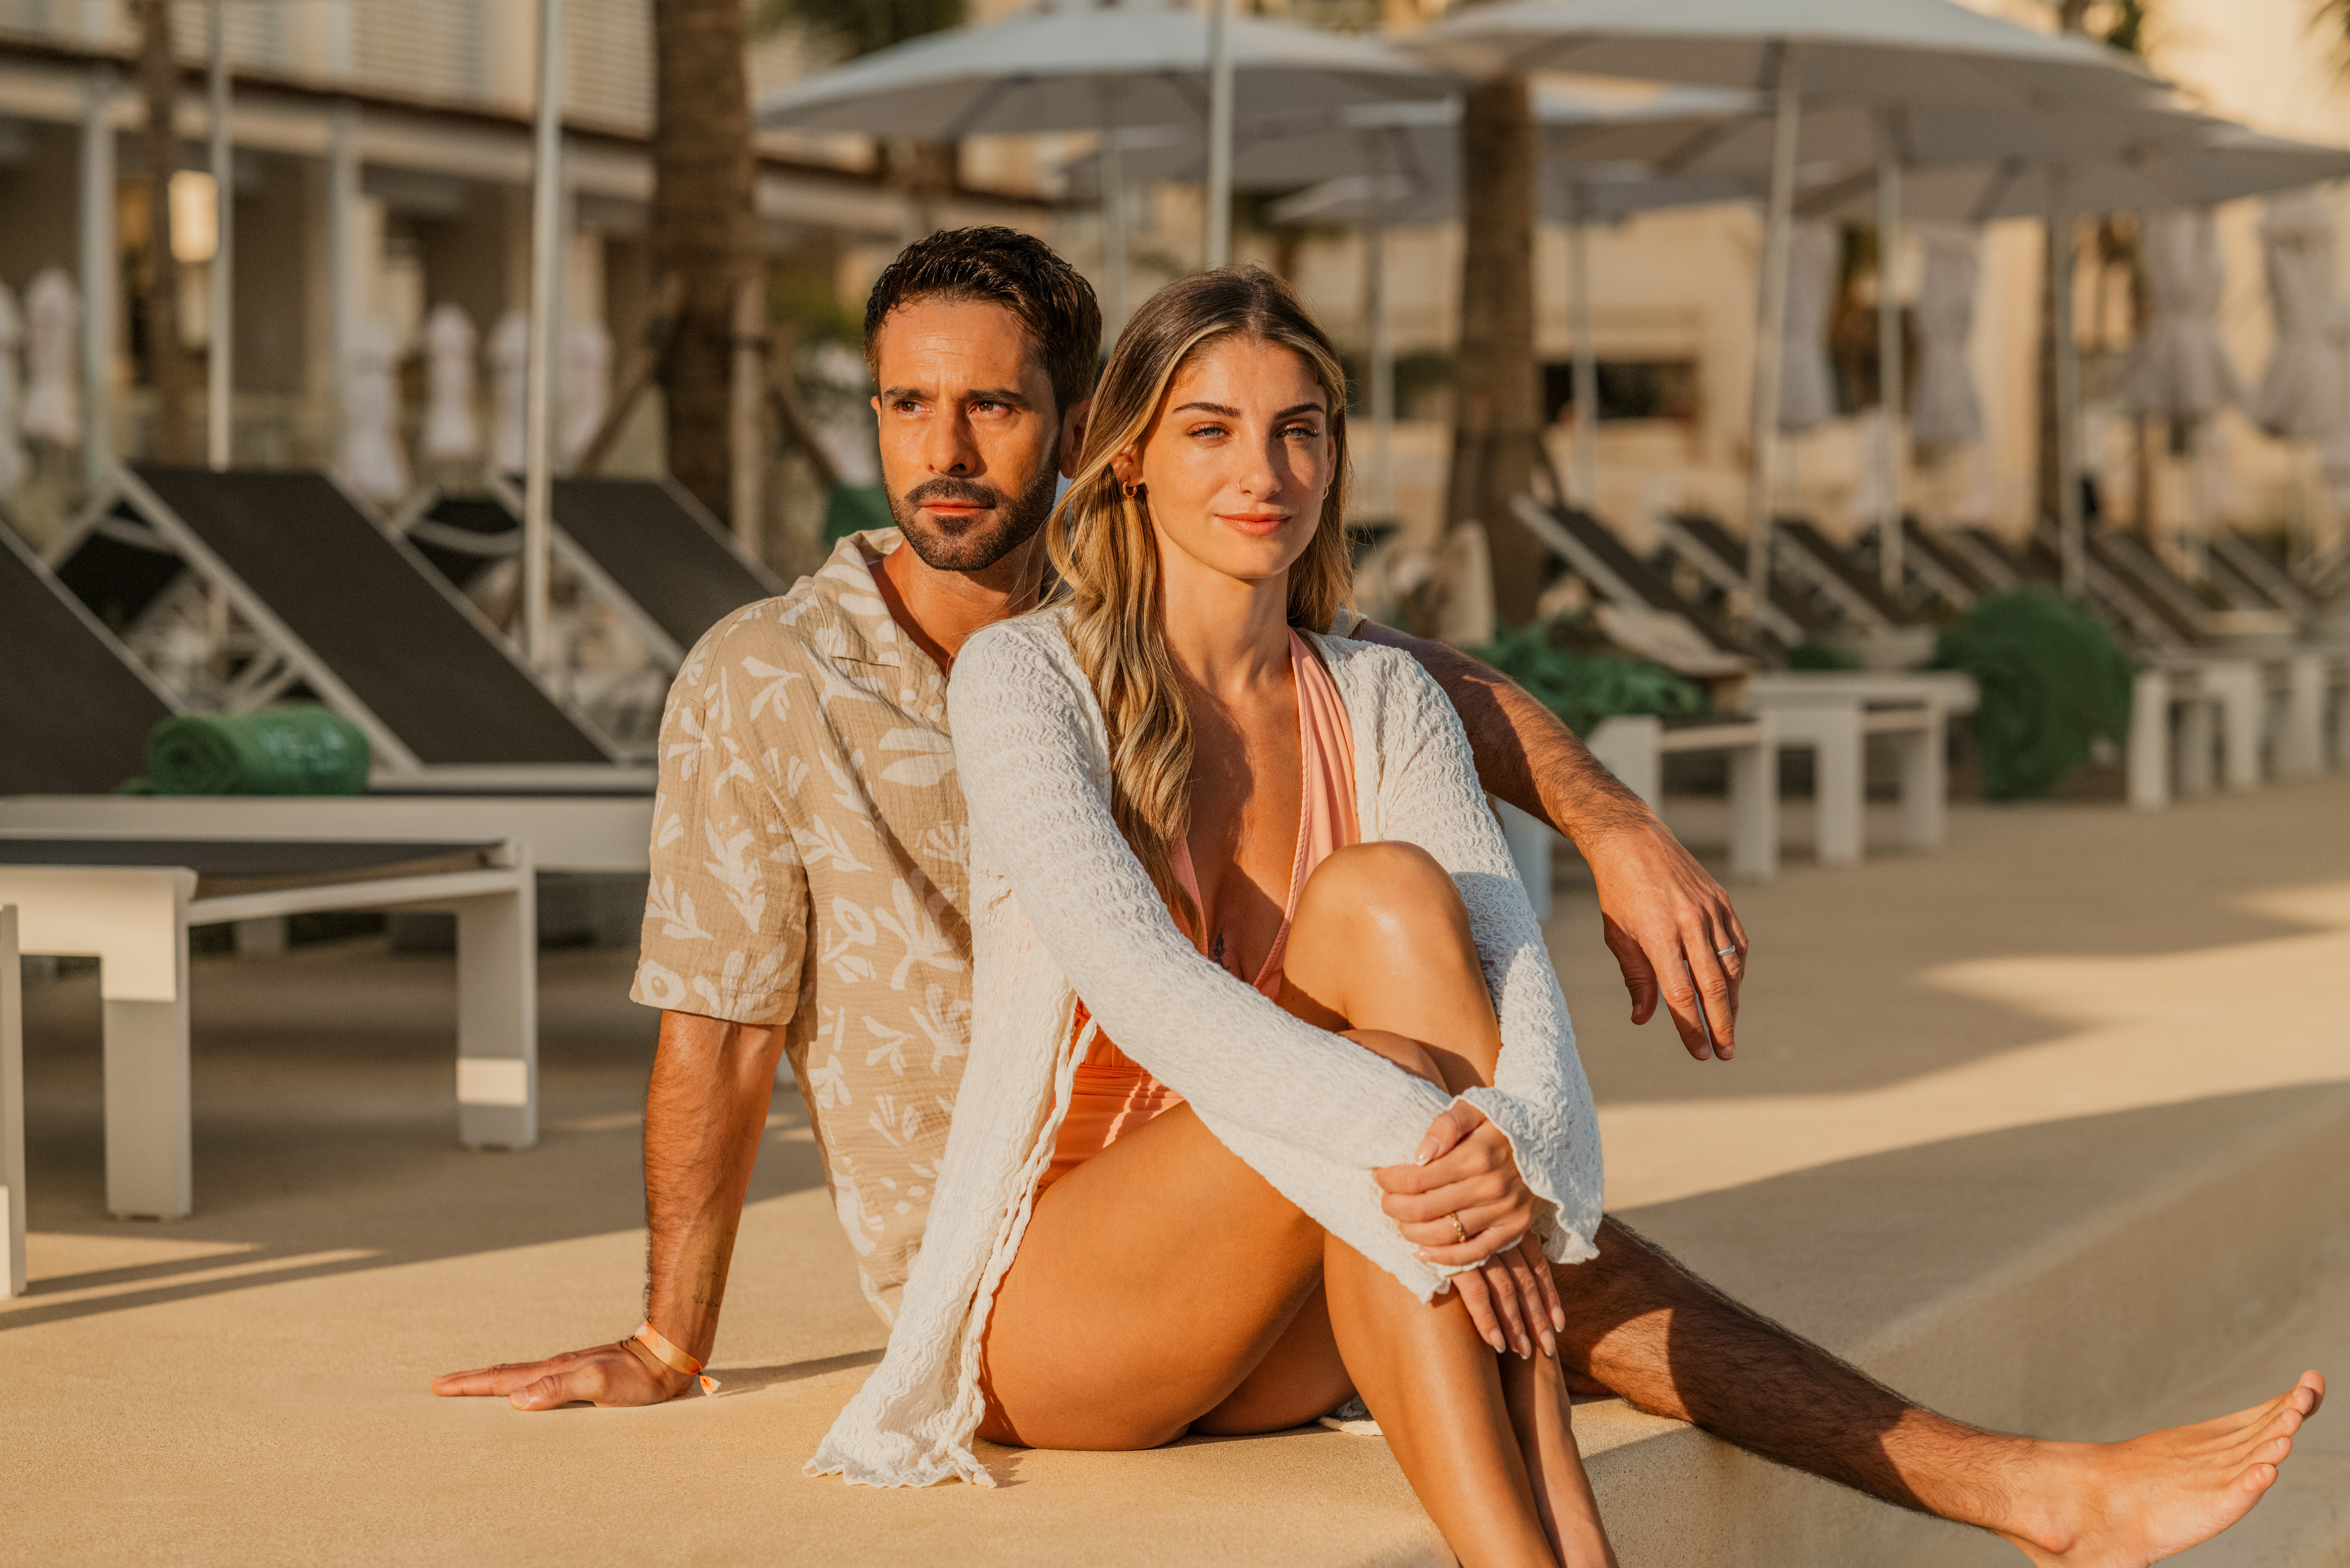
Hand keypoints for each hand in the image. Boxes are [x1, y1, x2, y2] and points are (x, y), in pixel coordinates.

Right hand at [431, 1339, 690, 1409]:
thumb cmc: (640, 1377)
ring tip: (474, 1387)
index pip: (503, 1379)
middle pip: (506, 1374)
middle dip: (473, 1381)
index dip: (471, 1384)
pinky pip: (542, 1382)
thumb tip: (516, 1399)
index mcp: (554, 1372)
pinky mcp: (585, 1376)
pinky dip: (522, 1386)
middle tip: (442, 1384)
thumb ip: (560, 1389)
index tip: (440, 1385)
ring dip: (495, 1382)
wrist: (670, 1357)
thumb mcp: (600, 1384)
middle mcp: (557, 1369)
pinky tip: (526, 1392)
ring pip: (523, 1377)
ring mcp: (570, 1371)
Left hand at [1374, 1101, 1559, 1357]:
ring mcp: (1505, 1211)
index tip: (1380, 1176)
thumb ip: (1445, 1125)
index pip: (1417, 1178)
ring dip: (1412, 1232)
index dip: (1390, 1181)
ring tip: (1401, 1222)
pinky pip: (1475, 1253)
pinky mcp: (1515, 1229)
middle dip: (1394, 1207)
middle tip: (1385, 1200)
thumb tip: (1419, 1155)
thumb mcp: (1474, 1108)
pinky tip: (1421, 1252)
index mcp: (1478, 1155)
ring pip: (1445, 1234)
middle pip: (1425, 1209)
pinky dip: (1444, 1259)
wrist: (1549, 1138)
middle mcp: (1492, 1186)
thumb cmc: (1500, 1122)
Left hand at [1582, 813, 1748, 1060]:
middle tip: (1726, 1052)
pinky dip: (1738, 969)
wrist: (1633, 840)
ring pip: (1731, 966)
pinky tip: (1733, 988)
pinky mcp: (1722, 900)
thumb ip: (1636, 978)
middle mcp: (1690, 923)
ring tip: (1728, 1026)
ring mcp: (1710, 910)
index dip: (1692, 1028)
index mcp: (1659, 935)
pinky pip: (1738, 942)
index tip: (1701, 1053)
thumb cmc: (1617, 892)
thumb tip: (1644, 1019)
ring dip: (1732, 1001)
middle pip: (1713, 986)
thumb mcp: (1618, 936)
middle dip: (1722, 1025)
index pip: (1680, 994)